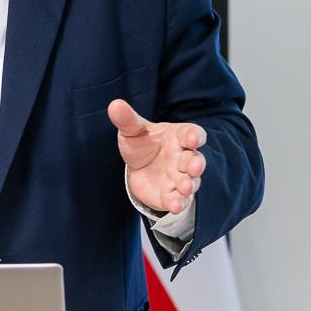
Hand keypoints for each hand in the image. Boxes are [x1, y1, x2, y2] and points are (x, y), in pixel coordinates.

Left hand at [107, 99, 205, 215]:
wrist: (138, 168)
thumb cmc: (143, 144)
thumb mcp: (133, 130)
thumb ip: (127, 119)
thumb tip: (115, 104)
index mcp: (178, 137)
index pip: (191, 134)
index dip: (194, 136)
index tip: (193, 138)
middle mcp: (183, 158)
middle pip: (194, 160)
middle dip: (196, 164)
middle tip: (195, 166)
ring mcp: (179, 177)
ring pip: (191, 181)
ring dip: (189, 184)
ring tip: (185, 187)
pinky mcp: (171, 195)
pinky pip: (179, 200)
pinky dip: (179, 203)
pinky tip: (176, 206)